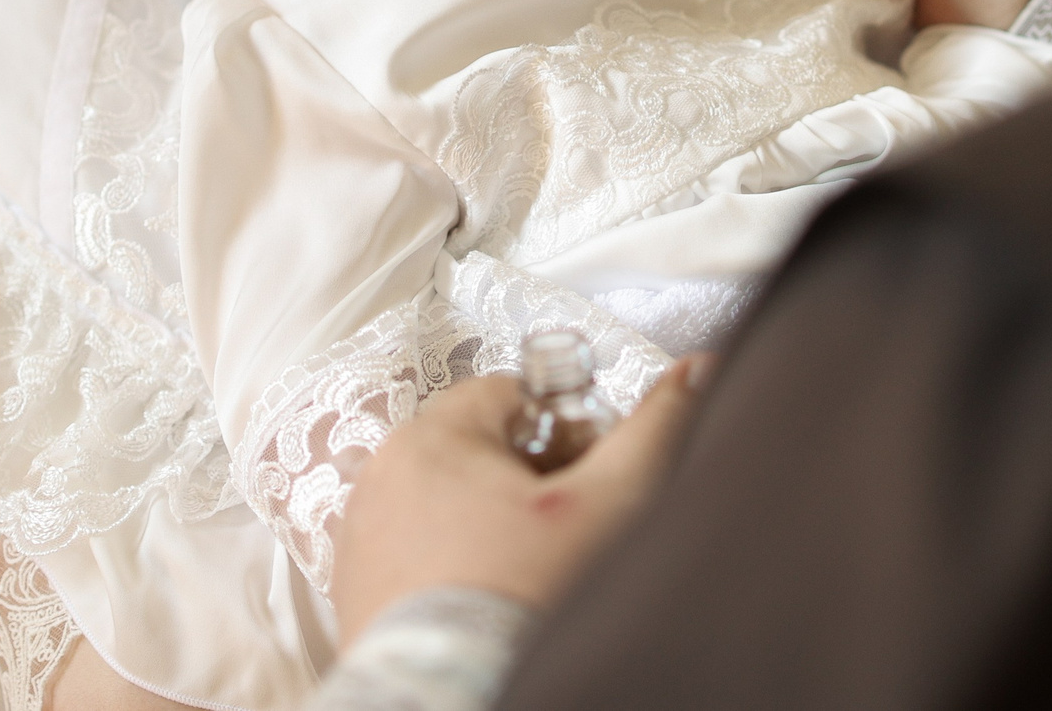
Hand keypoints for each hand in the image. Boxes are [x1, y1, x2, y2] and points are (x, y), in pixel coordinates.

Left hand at [330, 359, 709, 642]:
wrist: (460, 696)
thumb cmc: (526, 601)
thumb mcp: (610, 503)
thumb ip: (655, 428)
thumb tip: (695, 372)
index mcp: (432, 438)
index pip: (511, 395)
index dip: (563, 431)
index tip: (584, 478)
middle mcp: (382, 478)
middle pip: (477, 448)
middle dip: (526, 480)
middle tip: (562, 531)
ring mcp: (362, 537)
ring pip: (445, 503)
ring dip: (488, 525)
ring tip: (525, 571)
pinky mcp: (356, 591)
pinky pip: (415, 554)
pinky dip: (451, 568)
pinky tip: (488, 597)